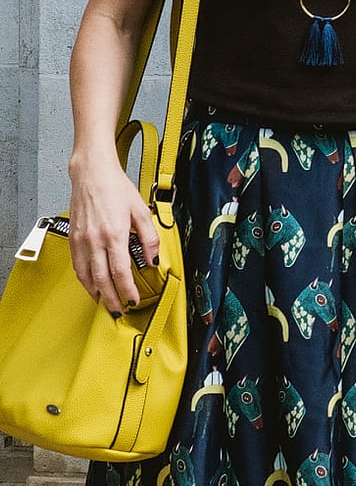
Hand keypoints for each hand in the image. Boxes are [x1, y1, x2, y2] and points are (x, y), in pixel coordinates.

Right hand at [66, 150, 159, 315]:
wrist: (91, 174)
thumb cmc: (116, 188)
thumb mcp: (141, 210)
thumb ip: (149, 238)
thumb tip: (153, 260)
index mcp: (114, 233)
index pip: (120, 270)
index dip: (127, 289)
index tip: (134, 300)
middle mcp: (94, 239)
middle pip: (101, 278)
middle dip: (111, 298)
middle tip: (120, 311)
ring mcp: (81, 240)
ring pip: (85, 275)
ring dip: (96, 293)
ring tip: (106, 304)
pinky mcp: (72, 238)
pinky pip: (77, 266)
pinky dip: (84, 280)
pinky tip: (91, 286)